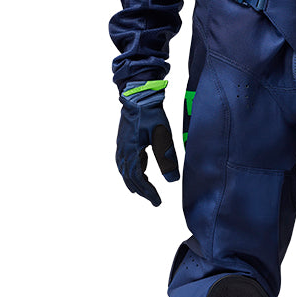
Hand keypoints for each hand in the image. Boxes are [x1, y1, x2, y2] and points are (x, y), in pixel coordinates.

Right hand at [115, 83, 179, 205]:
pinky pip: (126, 162)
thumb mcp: (163, 136)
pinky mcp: (124, 141)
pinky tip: (143, 171)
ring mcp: (121, 146)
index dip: (147, 192)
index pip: (137, 178)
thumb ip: (167, 158)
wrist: (138, 95)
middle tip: (155, 201)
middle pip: (129, 178)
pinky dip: (134, 170)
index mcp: (130, 150)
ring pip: (125, 171)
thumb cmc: (150, 114)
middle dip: (142, 191)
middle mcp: (122, 150)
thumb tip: (173, 180)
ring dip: (136, 182)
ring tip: (146, 191)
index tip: (157, 201)